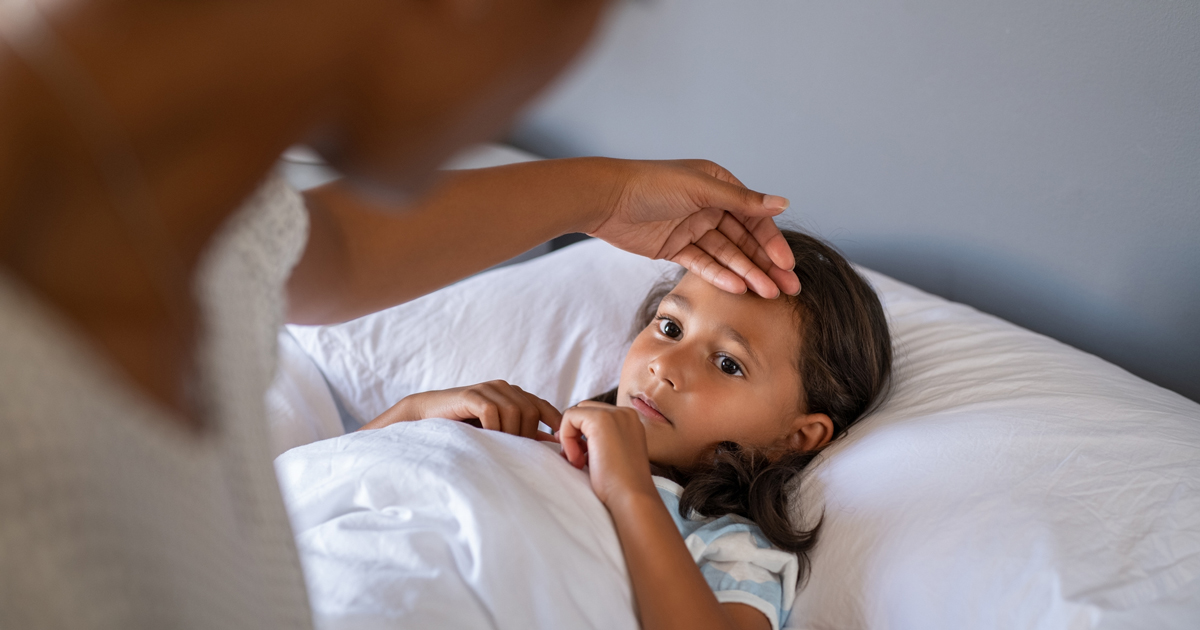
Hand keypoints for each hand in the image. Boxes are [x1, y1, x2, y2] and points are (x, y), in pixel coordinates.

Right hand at [359, 380, 560, 439]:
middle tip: (515, 453)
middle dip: (527, 435)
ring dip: (509, 435)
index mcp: (511, 394)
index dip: (553, 421)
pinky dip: (493, 429)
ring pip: (515, 412)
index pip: (541, 405)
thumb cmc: (463, 426)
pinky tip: (486, 438)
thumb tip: (549, 443)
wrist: (427, 415)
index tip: (558, 441)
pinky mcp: (472, 394)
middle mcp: (503, 387)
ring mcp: (488, 389)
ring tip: (498, 447)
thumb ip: (519, 431)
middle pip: (531, 411)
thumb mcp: (496, 429)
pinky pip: (493, 412)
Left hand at [558, 401, 657, 504]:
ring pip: (575, 413)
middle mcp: (625, 413)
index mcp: (630, 421)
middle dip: (574, 433)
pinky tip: (577, 460)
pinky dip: (567, 439)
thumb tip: (566, 434)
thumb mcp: (611, 455)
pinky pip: (569, 417)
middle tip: (577, 460)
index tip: (581, 458)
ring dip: (570, 438)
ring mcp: (614, 414)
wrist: (631, 497)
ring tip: (579, 462)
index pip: (595, 415)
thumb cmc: (620, 485)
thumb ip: (598, 441)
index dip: (581, 435)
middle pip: (584, 410)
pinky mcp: (600, 420)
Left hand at [586, 160, 800, 298]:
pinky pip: (702, 264)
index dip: (772, 242)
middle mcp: (709, 206)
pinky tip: (737, 289)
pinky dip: (719, 276)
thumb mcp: (701, 189)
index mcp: (719, 186)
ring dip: (747, 274)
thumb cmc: (651, 184)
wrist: (605, 199)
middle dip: (766, 265)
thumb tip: (784, 203)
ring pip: (726, 256)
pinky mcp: (674, 248)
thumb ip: (742, 201)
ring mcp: (692, 228)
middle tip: (788, 290)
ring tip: (766, 295)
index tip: (787, 265)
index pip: (754, 218)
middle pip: (744, 240)